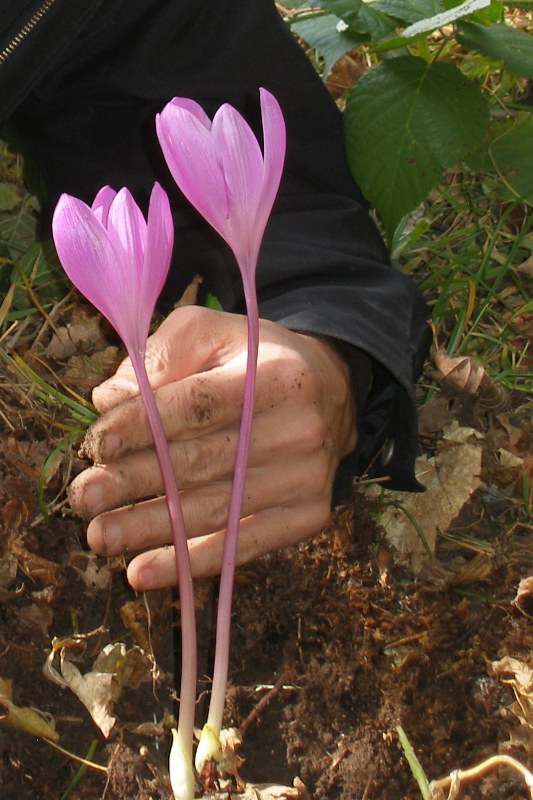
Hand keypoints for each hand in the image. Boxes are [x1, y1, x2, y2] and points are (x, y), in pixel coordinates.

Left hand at [68, 305, 356, 587]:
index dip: (143, 426)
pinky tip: (141, 573)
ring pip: (215, 509)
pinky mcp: (307, 515)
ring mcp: (307, 478)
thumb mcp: (212, 334)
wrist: (330, 393)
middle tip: (84, 496)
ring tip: (99, 536)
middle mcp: (300, 429)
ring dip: (150, 528)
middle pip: (203, 462)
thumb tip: (108, 401)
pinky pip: (240, 546)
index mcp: (277, 375)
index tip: (96, 443)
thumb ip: (160, 357)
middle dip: (135, 481)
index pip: (198, 405)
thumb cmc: (256, 360)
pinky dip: (188, 563)